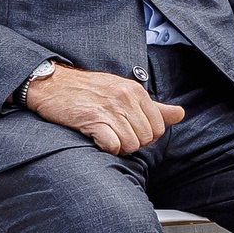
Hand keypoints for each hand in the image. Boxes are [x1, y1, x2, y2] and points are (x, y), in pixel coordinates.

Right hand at [25, 66, 184, 154]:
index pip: (159, 127)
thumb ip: (154, 107)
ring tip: (106, 135)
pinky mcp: (93, 120)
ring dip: (119, 147)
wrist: (53, 84)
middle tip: (116, 135)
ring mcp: (110, 109)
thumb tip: (180, 114)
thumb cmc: (89, 90)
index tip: (132, 132)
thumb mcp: (124, 91)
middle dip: (133, 143)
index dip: (147, 136)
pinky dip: (106, 148)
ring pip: (131, 144)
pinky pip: (112, 146)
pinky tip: (97, 138)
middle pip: (146, 138)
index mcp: (136, 92)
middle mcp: (126, 99)